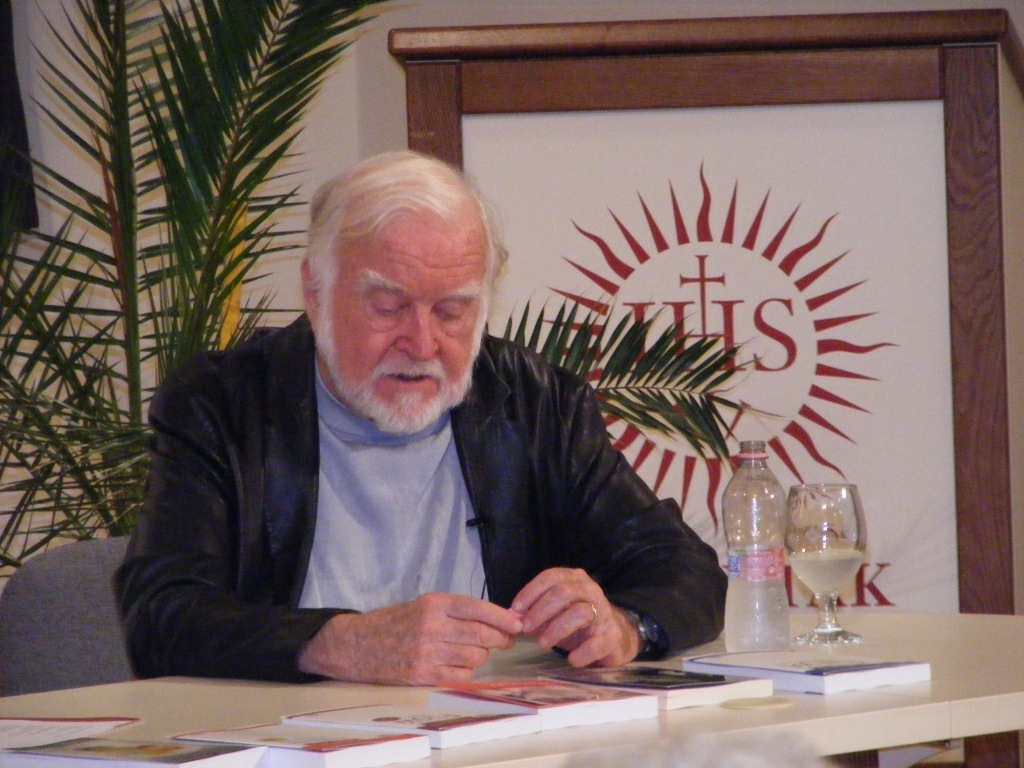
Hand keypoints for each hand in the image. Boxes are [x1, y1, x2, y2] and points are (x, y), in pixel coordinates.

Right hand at [297, 593, 522, 684]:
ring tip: (472, 652)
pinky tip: (458, 666)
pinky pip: (461, 676)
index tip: (518, 623)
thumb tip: (498, 620)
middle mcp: (432, 626)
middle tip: (507, 640)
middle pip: (482, 635)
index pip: (478, 608)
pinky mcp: (422, 675)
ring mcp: (427, 652)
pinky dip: (467, 672)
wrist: (357, 645)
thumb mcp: (424, 606)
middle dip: (501, 638)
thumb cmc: (395, 623)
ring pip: (475, 657)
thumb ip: (456, 611)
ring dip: (481, 656)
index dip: (502, 617)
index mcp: (434, 603)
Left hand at [510, 568, 639, 667]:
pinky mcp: (611, 637)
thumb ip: (533, 614)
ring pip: (580, 612)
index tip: (516, 609)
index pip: (552, 577)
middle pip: (564, 592)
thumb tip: (510, 618)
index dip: (532, 591)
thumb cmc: (577, 623)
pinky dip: (581, 652)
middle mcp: (591, 591)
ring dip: (557, 628)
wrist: (613, 638)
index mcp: (575, 580)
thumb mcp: (553, 614)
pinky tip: (571, 660)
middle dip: (541, 610)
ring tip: (543, 644)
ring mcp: (604, 613)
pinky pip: (596, 643)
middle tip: (525, 628)